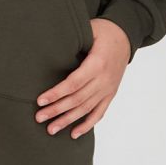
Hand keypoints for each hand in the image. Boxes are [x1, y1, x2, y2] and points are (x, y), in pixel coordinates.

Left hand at [33, 18, 130, 136]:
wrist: (126, 36)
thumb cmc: (103, 32)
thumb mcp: (89, 30)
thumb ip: (73, 42)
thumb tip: (49, 49)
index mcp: (97, 64)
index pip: (73, 83)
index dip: (56, 93)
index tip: (40, 100)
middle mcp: (104, 79)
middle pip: (77, 99)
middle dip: (57, 110)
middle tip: (39, 118)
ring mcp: (108, 88)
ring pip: (86, 109)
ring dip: (68, 121)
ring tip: (51, 129)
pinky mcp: (111, 93)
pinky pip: (99, 112)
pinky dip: (87, 124)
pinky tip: (74, 134)